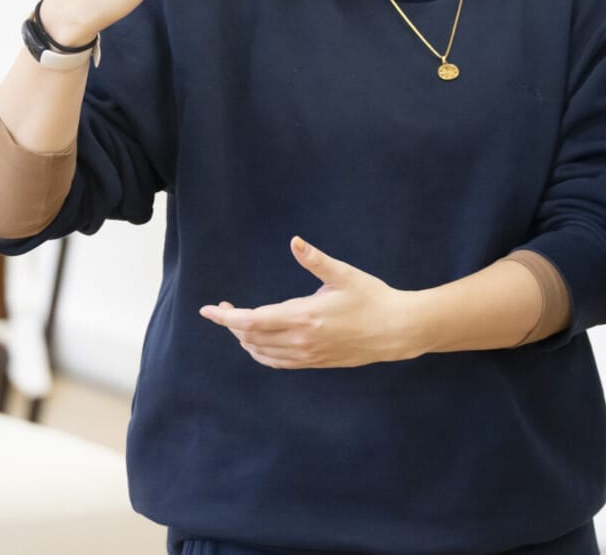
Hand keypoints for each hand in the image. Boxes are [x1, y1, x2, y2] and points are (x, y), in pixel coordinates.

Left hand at [198, 236, 423, 369]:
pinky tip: (258, 342)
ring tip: (239, 322)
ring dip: (244, 339)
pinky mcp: (314, 362)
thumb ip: (315, 260)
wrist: (396, 331)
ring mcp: (306, 355)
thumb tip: (295, 241)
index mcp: (303, 317)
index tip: (209, 310)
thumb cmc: (372, 298)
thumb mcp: (344, 275)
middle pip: (250, 338)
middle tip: (224, 308)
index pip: (252, 321)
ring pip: (261, 352)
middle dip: (232, 324)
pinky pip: (276, 362)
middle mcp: (300, 340)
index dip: (226, 317)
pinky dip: (260, 353)